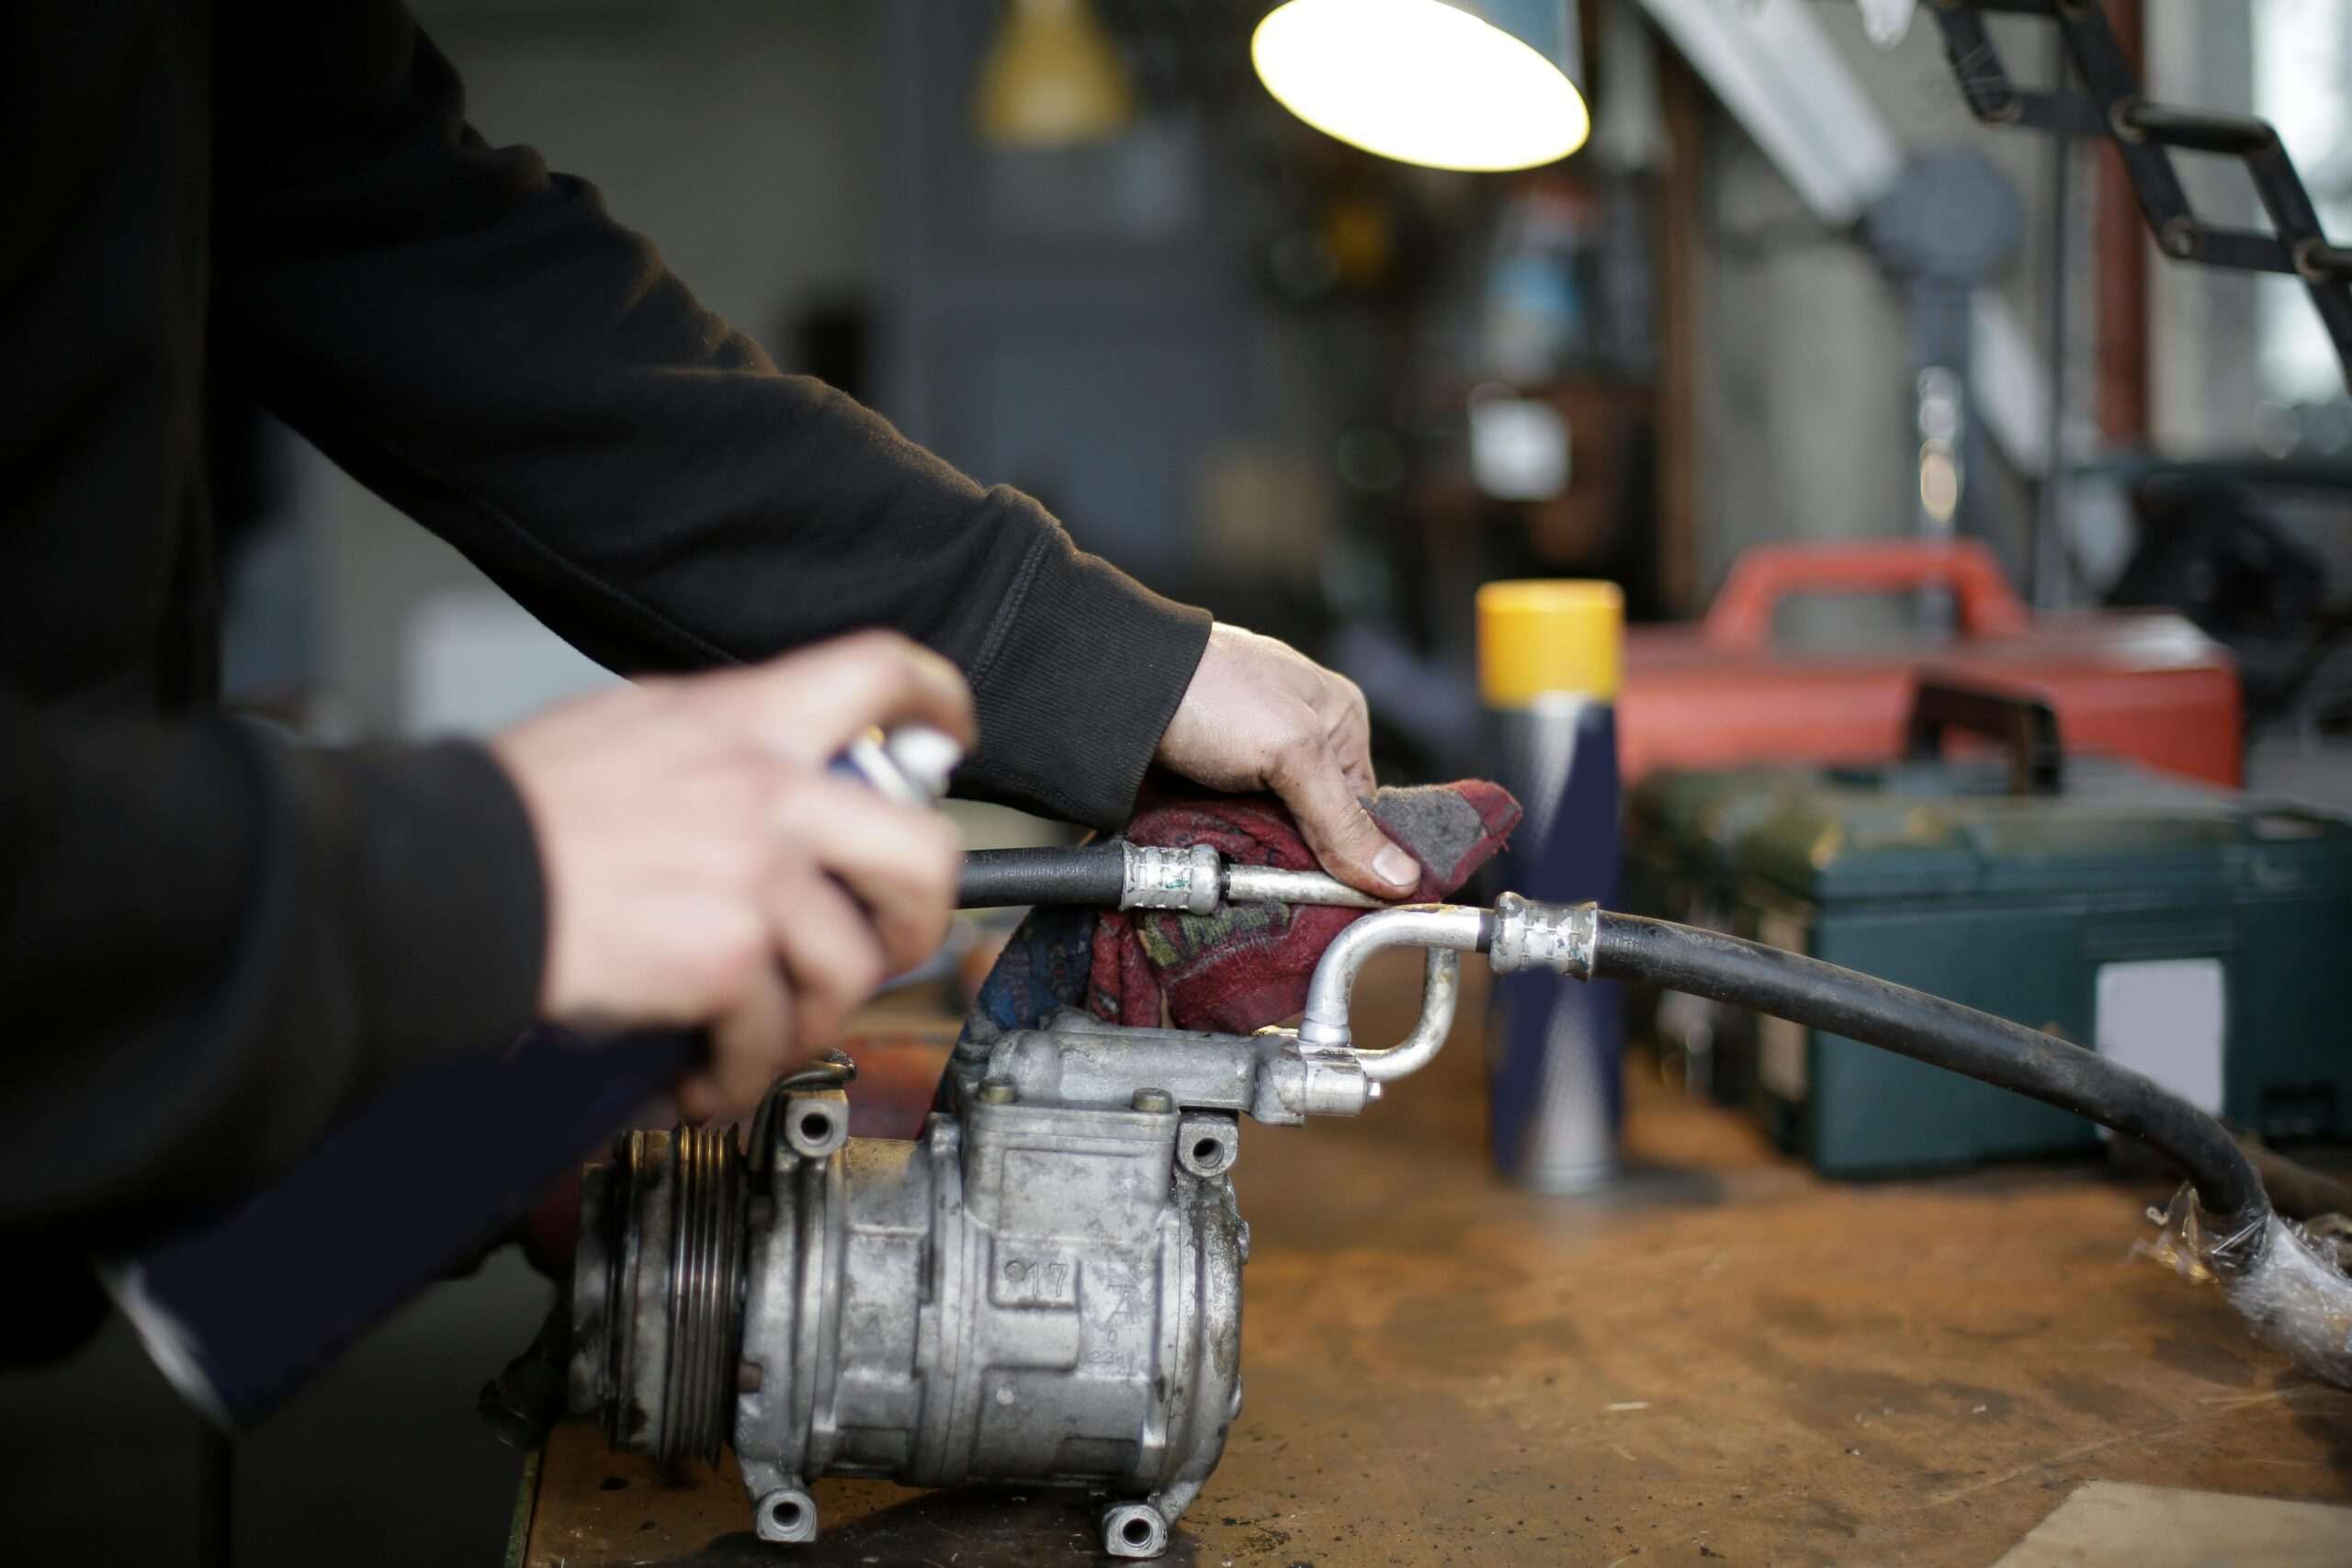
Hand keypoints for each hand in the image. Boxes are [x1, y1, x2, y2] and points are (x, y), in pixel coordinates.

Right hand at [492, 632, 971, 1119]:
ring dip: (804, 1017)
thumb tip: (773, 768)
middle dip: (916, 917)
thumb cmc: (511, 816)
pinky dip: (738, 1073)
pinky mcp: (724, 956)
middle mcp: (763, 788)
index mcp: (741, 721)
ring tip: (751, 1029)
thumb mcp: (628, 731)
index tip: (946, 738)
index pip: (876, 676)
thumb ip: (720, 746)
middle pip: (924, 850)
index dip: (935, 705)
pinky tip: (701, 1071)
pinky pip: (775, 1034)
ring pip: (852, 965)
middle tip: (879, 940)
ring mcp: (752, 873)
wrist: (442, 879)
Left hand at [1154, 623, 1417, 896]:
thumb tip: (1400, 877)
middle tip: (1286, 891)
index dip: (1354, 855)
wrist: (1113, 684)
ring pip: (1268, 839)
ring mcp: (1247, 766)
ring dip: (1255, 864)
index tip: (1343, 896)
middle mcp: (1296, 742)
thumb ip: (1342, 821)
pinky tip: (1215, 871)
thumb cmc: (1211, 691)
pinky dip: (1220, 856)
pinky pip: (1226, 838)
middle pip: (1315, 829)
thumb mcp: (1292, 752)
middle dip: (1298, 863)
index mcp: (1336, 720)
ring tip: (1245, 883)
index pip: (1364, 809)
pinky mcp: (1204, 788)